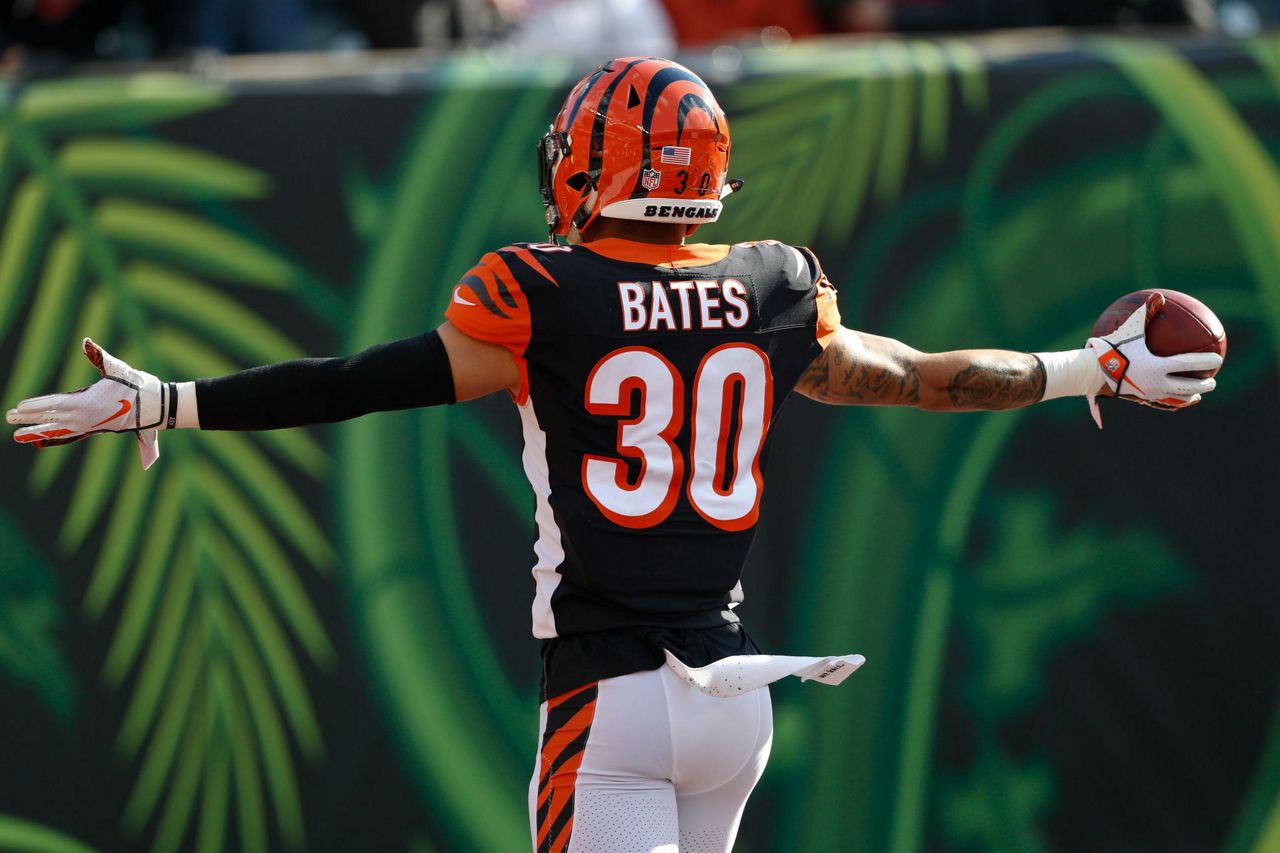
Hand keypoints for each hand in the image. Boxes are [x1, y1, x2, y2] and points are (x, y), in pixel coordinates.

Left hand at [7, 338, 166, 468]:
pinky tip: (42, 441)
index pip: (54, 405)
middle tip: (8, 418)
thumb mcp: (118, 369)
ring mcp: (88, 426)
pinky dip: (54, 438)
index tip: (18, 407)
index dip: (35, 406)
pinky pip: (69, 436)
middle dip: (28, 419)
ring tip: (19, 436)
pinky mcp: (94, 430)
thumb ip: (99, 355)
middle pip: (50, 419)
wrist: (156, 407)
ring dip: (37, 432)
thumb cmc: (138, 386)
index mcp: (87, 404)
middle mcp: (84, 418)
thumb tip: (86, 342)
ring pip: (57, 431)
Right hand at [1084, 293, 1221, 426]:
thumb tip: (1158, 295)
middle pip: (1188, 387)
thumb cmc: (1113, 349)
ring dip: (1190, 397)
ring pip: (1176, 399)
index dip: (1205, 362)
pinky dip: (1172, 404)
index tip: (1218, 360)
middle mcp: (1157, 383)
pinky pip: (1161, 404)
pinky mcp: (1141, 399)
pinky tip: (1175, 403)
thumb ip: (1145, 313)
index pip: (1189, 365)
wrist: (1093, 372)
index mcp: (1158, 366)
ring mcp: (1150, 394)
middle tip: (1212, 381)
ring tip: (1197, 395)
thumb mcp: (1130, 330)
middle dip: (1204, 385)